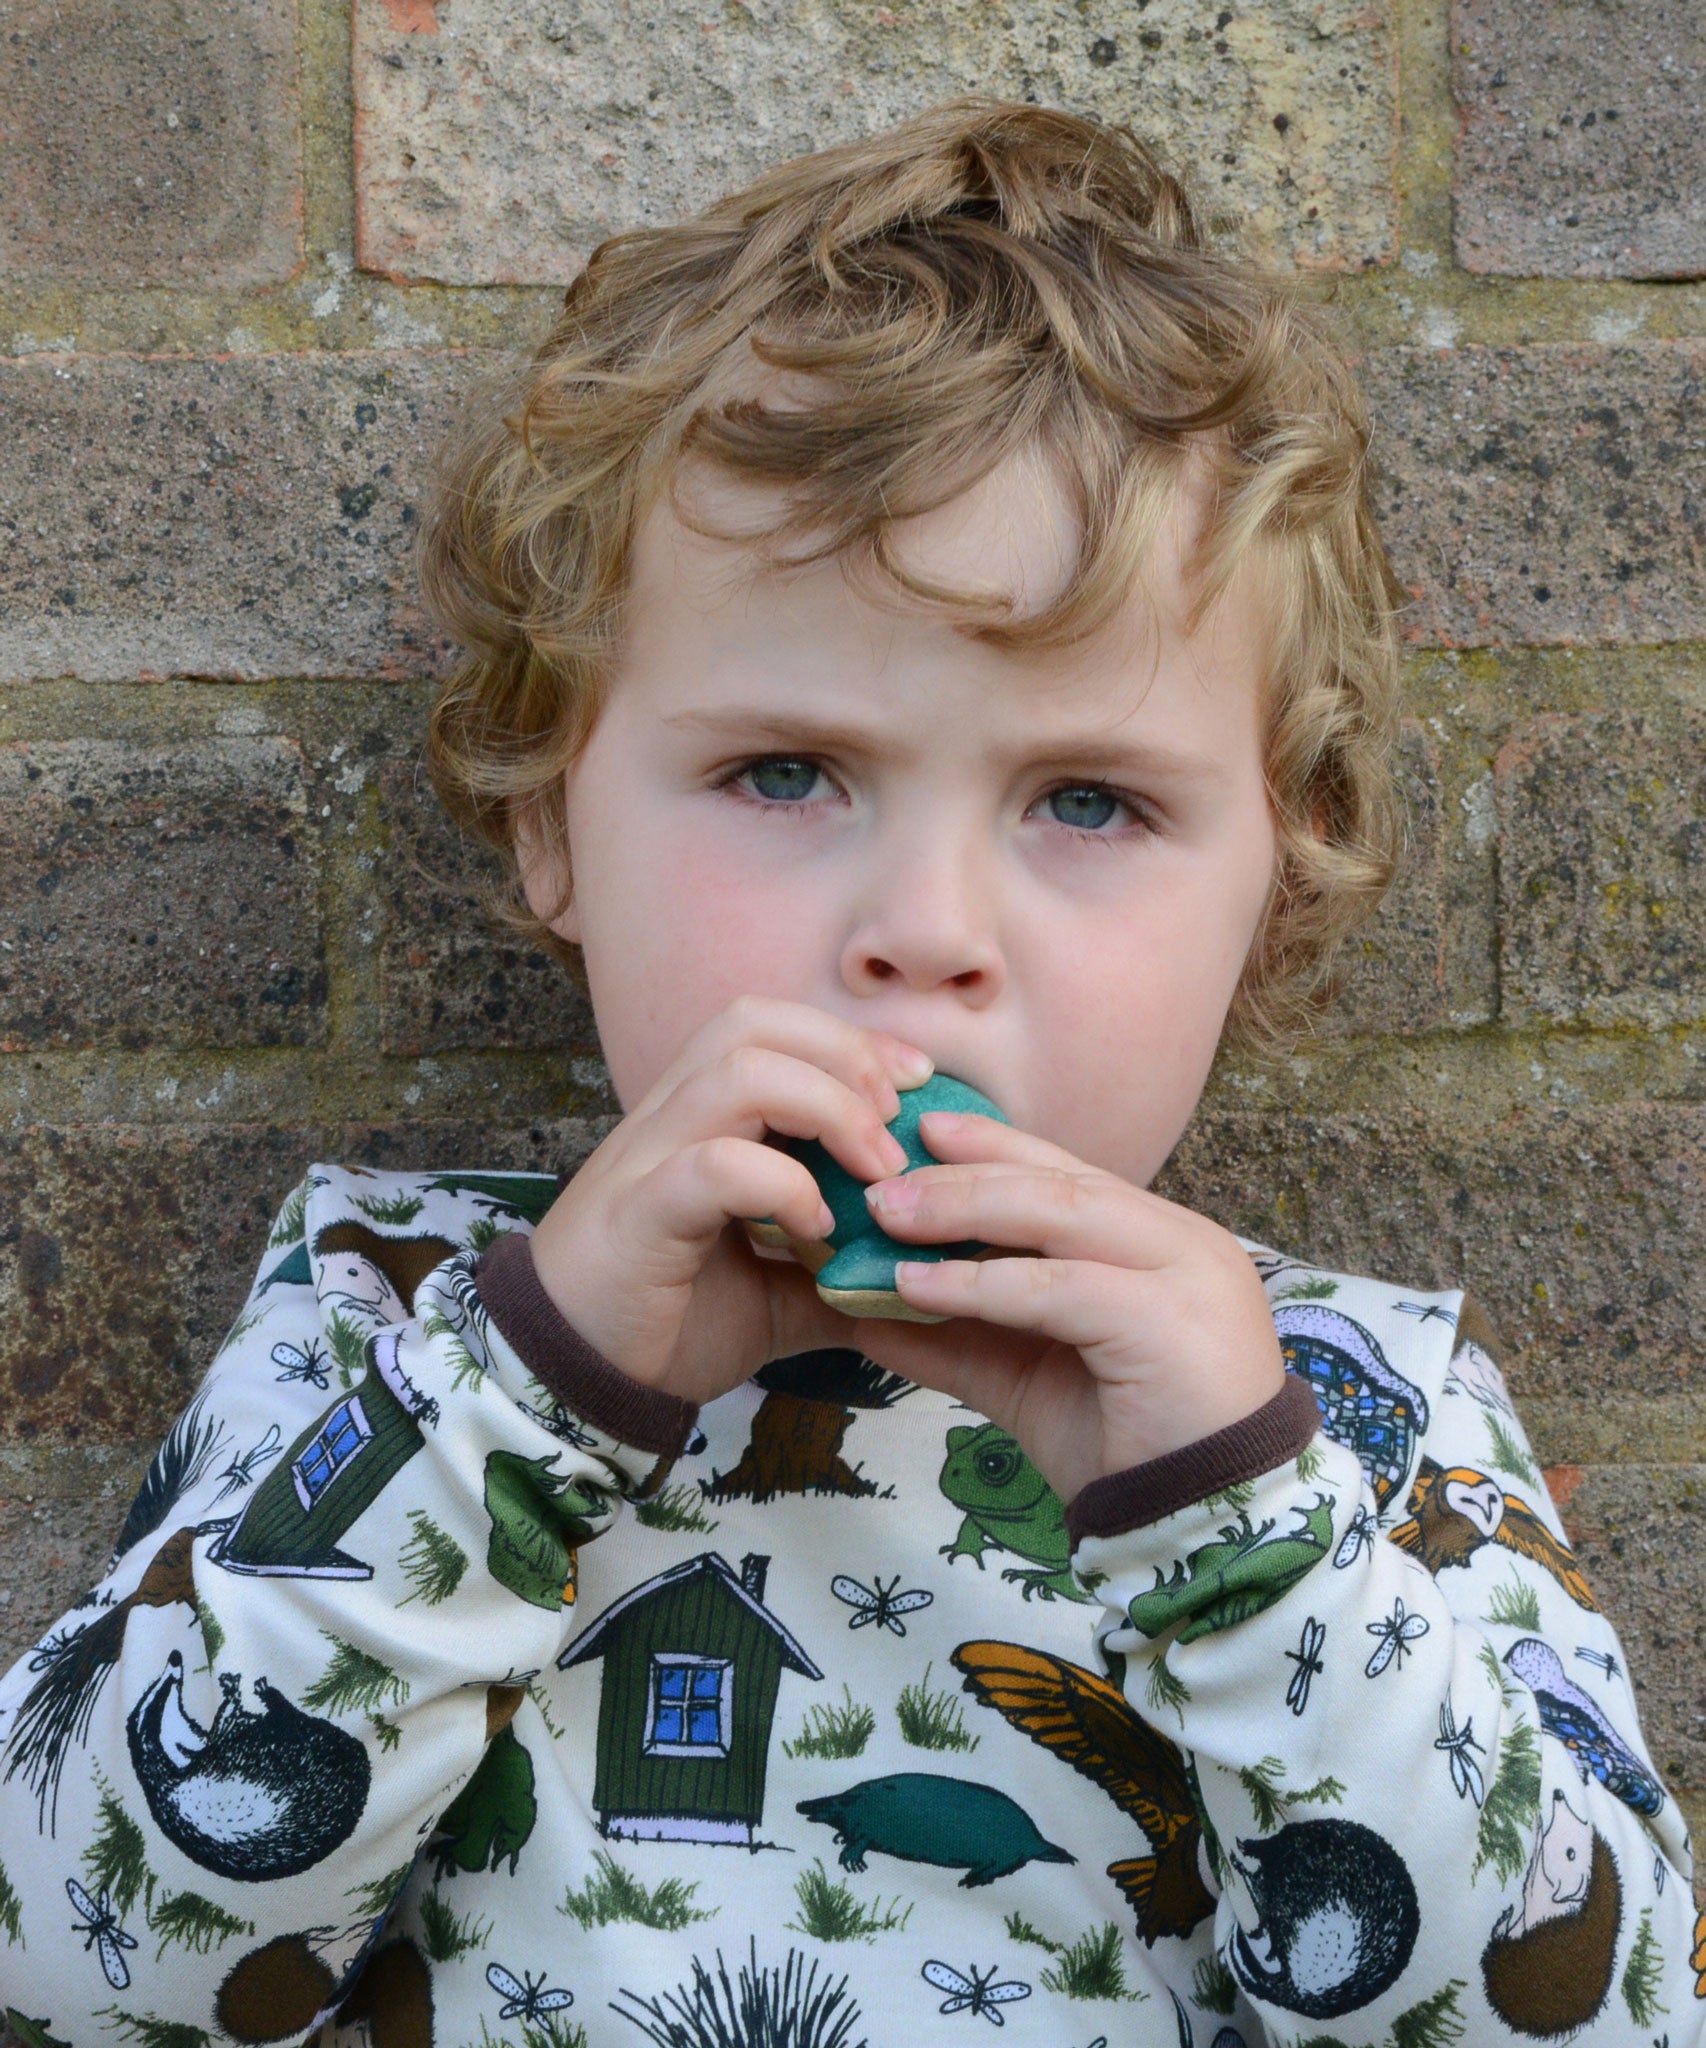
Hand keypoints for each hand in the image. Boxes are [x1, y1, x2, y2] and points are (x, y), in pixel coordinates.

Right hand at [525, 997, 935, 1404]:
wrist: (569, 1385)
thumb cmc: (666, 1325)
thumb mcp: (777, 1294)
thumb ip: (838, 1272)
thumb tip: (920, 1279)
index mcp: (696, 1121)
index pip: (769, 1027)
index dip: (848, 1040)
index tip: (915, 1085)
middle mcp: (667, 1122)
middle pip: (752, 1024)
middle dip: (844, 1054)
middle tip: (899, 1120)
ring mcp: (646, 1163)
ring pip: (737, 1073)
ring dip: (826, 1106)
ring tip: (874, 1169)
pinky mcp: (638, 1216)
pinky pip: (712, 1165)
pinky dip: (779, 1182)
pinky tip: (815, 1227)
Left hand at [844, 1112, 1286, 1501]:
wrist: (1205, 1533)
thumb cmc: (1126, 1452)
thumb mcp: (1028, 1377)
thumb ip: (961, 1336)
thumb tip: (868, 1311)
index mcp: (1165, 1244)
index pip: (1071, 1176)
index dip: (994, 1149)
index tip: (922, 1131)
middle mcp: (1185, 1244)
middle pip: (1061, 1182)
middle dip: (965, 1173)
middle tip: (881, 1179)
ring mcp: (1187, 1275)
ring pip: (1060, 1215)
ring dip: (962, 1211)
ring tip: (885, 1218)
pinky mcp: (1168, 1321)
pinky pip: (1056, 1287)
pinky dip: (978, 1282)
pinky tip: (915, 1286)